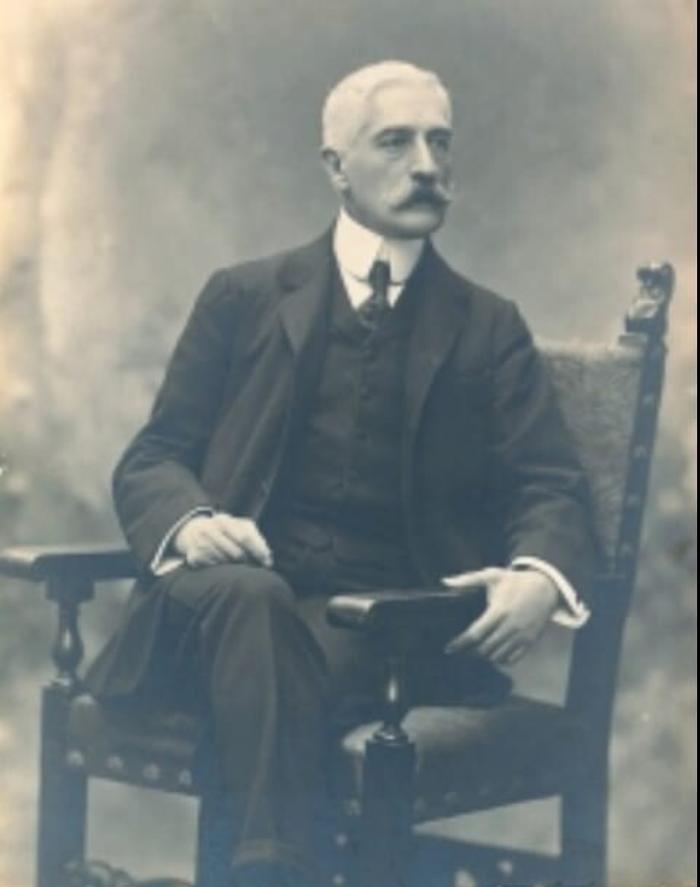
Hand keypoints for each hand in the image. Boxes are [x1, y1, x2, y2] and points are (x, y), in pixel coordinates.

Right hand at [174, 513, 272, 568]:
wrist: (194, 530)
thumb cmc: (226, 531)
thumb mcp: (242, 527)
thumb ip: (256, 539)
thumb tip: (268, 559)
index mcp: (223, 520)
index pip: (244, 538)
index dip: (258, 552)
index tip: (267, 563)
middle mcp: (209, 529)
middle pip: (236, 553)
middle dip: (247, 561)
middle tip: (251, 563)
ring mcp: (199, 543)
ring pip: (226, 562)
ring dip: (234, 566)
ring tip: (236, 563)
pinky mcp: (193, 556)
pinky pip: (214, 568)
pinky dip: (221, 568)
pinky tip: (222, 564)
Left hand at [441, 566, 558, 665]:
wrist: (544, 587)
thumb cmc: (514, 581)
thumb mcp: (491, 576)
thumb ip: (467, 580)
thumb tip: (445, 582)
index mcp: (499, 610)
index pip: (476, 633)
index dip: (461, 643)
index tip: (449, 649)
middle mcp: (510, 626)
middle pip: (485, 649)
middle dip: (472, 651)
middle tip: (464, 650)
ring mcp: (521, 635)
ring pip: (498, 656)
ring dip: (486, 655)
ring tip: (478, 650)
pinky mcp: (530, 641)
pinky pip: (513, 659)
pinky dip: (502, 659)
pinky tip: (495, 652)